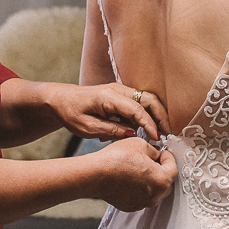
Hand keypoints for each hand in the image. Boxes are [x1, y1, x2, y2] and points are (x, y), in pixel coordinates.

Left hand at [49, 82, 170, 142]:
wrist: (61, 99)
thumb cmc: (70, 112)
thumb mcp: (87, 128)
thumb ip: (111, 130)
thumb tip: (133, 133)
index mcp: (108, 96)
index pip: (137, 109)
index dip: (149, 124)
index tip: (156, 138)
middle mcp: (118, 89)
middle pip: (149, 99)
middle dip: (161, 116)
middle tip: (167, 134)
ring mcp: (120, 90)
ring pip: (147, 99)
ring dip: (156, 115)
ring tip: (160, 134)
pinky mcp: (121, 95)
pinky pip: (139, 103)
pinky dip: (147, 115)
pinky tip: (147, 130)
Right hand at [93, 137, 177, 210]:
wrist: (95, 175)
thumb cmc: (116, 159)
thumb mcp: (140, 144)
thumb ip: (154, 151)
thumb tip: (156, 155)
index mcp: (162, 180)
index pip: (174, 168)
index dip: (168, 157)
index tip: (163, 152)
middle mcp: (155, 196)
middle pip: (165, 182)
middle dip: (161, 169)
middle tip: (153, 159)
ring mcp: (143, 203)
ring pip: (153, 190)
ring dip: (150, 179)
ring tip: (139, 167)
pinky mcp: (131, 206)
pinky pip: (142, 195)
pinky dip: (139, 187)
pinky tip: (130, 176)